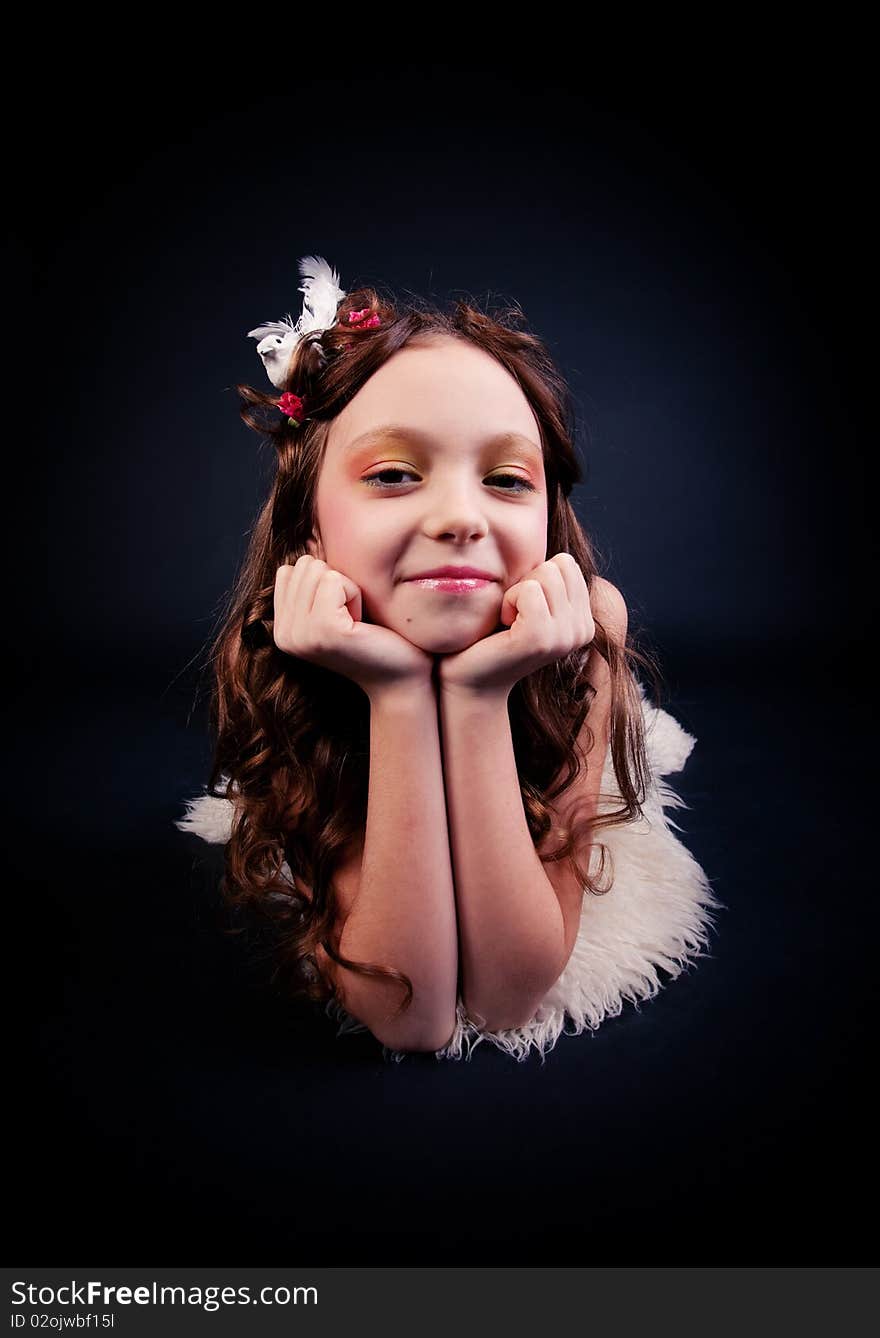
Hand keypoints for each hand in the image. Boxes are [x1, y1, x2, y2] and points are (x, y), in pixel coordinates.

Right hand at [273, 553, 433, 696]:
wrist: (401, 678)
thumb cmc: (376, 638)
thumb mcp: (337, 607)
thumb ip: (315, 581)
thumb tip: (309, 536)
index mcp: (282, 628)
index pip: (291, 569)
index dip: (325, 582)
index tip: (342, 614)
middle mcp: (284, 634)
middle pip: (305, 565)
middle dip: (337, 583)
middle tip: (353, 619)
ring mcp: (301, 634)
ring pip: (319, 570)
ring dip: (347, 589)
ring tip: (357, 622)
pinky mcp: (323, 630)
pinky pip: (335, 580)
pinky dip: (356, 595)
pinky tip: (362, 624)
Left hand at [437, 553, 594, 696]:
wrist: (469, 677)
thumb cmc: (491, 635)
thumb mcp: (528, 602)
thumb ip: (548, 578)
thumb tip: (556, 542)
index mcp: (584, 620)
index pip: (567, 563)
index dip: (536, 578)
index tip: (522, 610)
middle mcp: (582, 630)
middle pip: (559, 565)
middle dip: (528, 582)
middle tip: (513, 616)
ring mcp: (564, 637)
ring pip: (545, 574)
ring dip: (516, 592)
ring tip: (508, 622)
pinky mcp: (541, 639)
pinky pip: (529, 590)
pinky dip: (509, 601)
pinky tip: (503, 627)